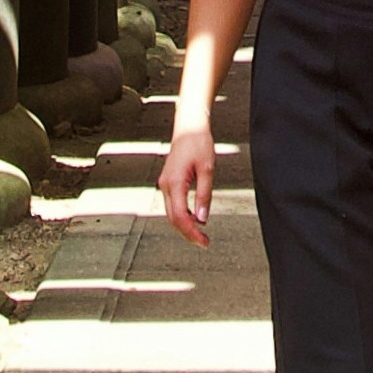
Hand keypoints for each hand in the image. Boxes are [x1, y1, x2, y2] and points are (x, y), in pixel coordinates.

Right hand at [161, 118, 216, 246]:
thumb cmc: (199, 144)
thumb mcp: (208, 170)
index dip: (192, 233)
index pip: (181, 217)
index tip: (204, 242)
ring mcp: (165, 184)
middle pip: (173, 219)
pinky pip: (172, 205)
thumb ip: (204, 195)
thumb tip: (203, 220)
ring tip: (200, 235)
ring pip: (171, 214)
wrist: (188, 128)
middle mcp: (166, 185)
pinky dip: (182, 216)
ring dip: (184, 226)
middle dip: (188, 234)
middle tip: (204, 243)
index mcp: (175, 183)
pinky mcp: (168, 183)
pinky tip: (195, 220)